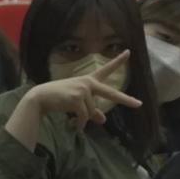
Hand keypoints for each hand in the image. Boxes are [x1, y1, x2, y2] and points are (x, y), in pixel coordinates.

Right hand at [26, 51, 140, 129]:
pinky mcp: (77, 98)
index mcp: (89, 80)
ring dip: (84, 119)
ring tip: (74, 120)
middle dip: (126, 100)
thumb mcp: (78, 103)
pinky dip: (81, 124)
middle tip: (139, 104)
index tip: (129, 52)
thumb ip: (92, 111)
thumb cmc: (59, 99)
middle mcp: (88, 83)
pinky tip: (75, 126)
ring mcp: (83, 89)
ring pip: (91, 111)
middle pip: (111, 93)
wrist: (40, 98)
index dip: (118, 61)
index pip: (106, 69)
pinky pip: (85, 116)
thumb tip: (103, 120)